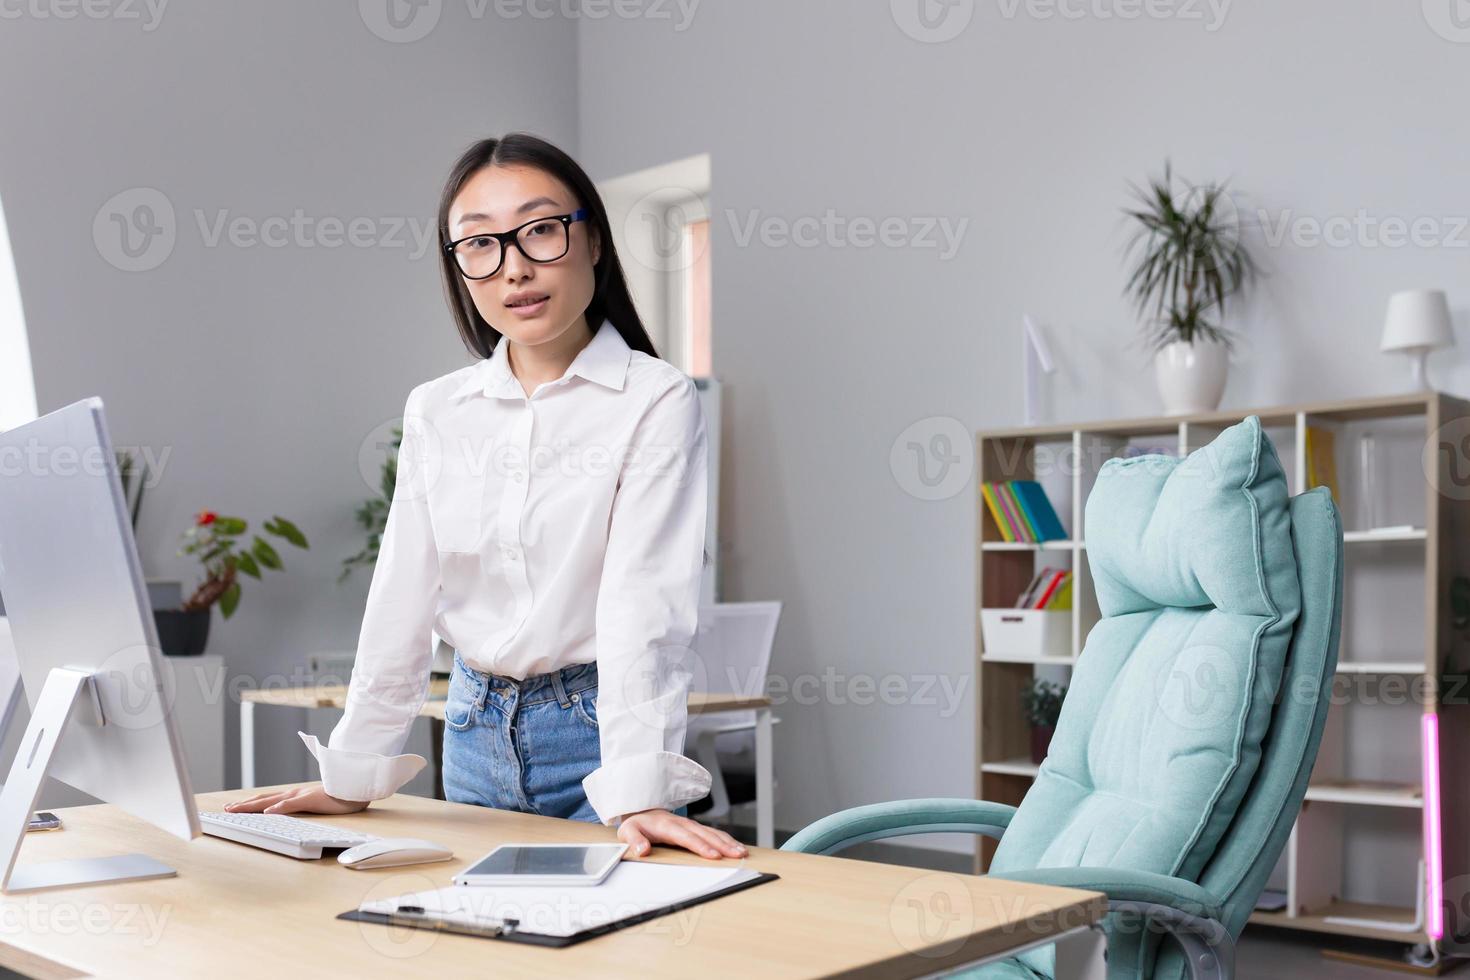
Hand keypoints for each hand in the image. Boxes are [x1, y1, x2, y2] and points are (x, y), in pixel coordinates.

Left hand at [224, 784, 367, 815]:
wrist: (354, 788)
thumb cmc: (338, 797)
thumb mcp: (316, 802)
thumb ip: (303, 805)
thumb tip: (290, 812)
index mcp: (294, 795)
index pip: (267, 799)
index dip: (250, 803)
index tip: (234, 807)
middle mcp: (293, 794)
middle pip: (263, 799)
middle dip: (243, 805)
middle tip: (226, 810)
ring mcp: (300, 795)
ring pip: (270, 801)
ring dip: (251, 805)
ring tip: (236, 810)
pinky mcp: (310, 799)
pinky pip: (291, 805)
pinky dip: (278, 808)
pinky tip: (267, 812)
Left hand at [616, 809, 747, 859]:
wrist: (642, 811)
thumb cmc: (637, 825)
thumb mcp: (628, 832)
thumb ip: (635, 841)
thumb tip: (643, 850)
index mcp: (668, 826)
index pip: (687, 837)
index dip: (700, 846)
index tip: (713, 856)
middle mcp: (683, 824)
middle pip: (706, 835)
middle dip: (723, 845)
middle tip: (737, 855)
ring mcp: (691, 825)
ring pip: (713, 833)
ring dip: (729, 842)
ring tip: (742, 852)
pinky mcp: (696, 829)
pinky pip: (714, 833)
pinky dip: (727, 840)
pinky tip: (737, 847)